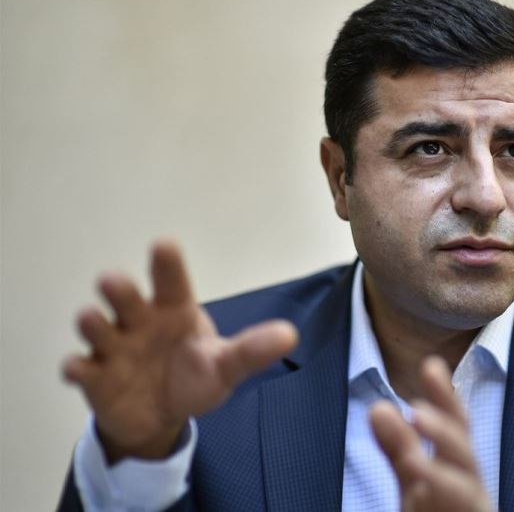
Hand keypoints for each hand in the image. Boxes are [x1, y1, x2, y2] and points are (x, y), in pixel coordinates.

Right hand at [62, 239, 297, 462]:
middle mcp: (140, 322)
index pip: (172, 282)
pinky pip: (79, 368)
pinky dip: (76, 366)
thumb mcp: (225, 366)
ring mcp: (114, 347)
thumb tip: (290, 335)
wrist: (161, 416)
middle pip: (125, 297)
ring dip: (93, 321)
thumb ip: (252, 350)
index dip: (167, 264)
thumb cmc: (194, 376)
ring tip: (95, 319)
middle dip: (118, 289)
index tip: (164, 244)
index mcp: (174, 312)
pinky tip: (77, 368)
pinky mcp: (95, 377)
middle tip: (113, 281)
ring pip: (97, 325)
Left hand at [369, 356, 492, 511]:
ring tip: (412, 462)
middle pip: (467, 457)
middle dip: (446, 433)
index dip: (446, 398)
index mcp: (460, 470)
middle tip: (416, 410)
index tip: (431, 366)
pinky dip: (438, 498)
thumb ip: (401, 447)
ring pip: (466, 493)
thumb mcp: (417, 479)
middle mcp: (471, 491)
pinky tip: (418, 497)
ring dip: (440, 476)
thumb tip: (379, 407)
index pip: (457, 427)